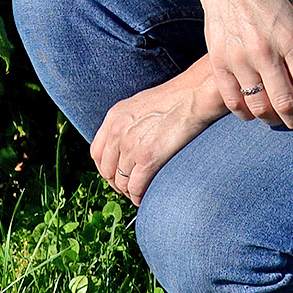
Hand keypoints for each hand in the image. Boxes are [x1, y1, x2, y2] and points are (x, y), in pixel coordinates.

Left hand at [92, 61, 225, 204]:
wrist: (195, 95)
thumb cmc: (176, 99)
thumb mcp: (140, 105)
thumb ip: (128, 124)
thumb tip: (127, 144)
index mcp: (114, 117)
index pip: (97, 154)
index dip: (107, 170)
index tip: (117, 176)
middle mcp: (118, 131)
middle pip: (107, 171)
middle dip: (118, 184)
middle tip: (131, 189)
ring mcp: (131, 145)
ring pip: (122, 182)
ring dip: (130, 192)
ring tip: (142, 194)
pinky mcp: (148, 158)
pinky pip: (135, 188)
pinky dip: (139, 197)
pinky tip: (146, 197)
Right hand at [199, 0, 292, 129]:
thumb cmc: (272, 6)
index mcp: (291, 39)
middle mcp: (265, 50)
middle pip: (286, 104)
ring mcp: (239, 57)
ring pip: (259, 108)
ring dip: (274, 121)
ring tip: (281, 119)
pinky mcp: (219, 63)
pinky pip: (233, 102)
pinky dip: (247, 114)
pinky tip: (256, 111)